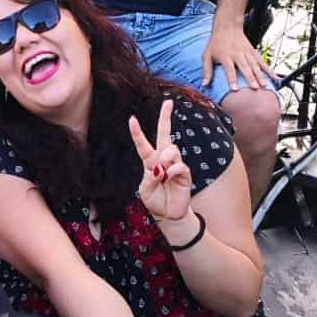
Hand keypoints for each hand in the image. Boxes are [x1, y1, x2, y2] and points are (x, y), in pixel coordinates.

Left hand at [128, 98, 192, 223]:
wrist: (167, 214)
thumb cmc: (154, 200)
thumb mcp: (145, 189)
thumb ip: (150, 177)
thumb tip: (161, 168)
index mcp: (150, 161)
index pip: (143, 144)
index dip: (137, 132)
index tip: (131, 118)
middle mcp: (163, 159)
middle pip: (165, 134)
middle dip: (166, 117)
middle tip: (168, 102)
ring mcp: (175, 165)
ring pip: (171, 150)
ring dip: (165, 160)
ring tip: (162, 174)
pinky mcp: (185, 174)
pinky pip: (179, 166)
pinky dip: (172, 171)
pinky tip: (168, 178)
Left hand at [201, 20, 274, 95]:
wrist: (227, 26)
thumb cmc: (216, 43)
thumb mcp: (207, 55)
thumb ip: (206, 70)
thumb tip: (204, 85)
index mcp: (225, 56)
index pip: (229, 69)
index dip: (232, 79)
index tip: (235, 89)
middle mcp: (237, 54)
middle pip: (245, 67)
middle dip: (251, 78)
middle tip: (255, 88)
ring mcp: (247, 53)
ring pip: (255, 65)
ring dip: (260, 76)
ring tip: (265, 86)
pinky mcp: (253, 52)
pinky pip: (262, 62)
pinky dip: (269, 70)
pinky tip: (274, 78)